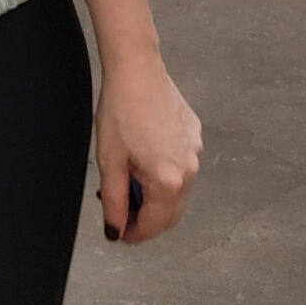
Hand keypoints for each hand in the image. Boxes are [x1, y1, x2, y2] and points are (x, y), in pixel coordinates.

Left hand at [96, 55, 201, 243]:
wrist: (137, 70)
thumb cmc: (121, 109)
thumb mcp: (109, 161)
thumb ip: (114, 202)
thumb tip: (116, 230)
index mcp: (168, 180)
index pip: (154, 225)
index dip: (134, 235)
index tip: (119, 233)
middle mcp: (189, 169)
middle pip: (171, 213)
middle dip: (147, 218)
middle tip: (122, 211)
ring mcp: (195, 151)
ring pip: (178, 190)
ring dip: (156, 194)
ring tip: (129, 177)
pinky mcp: (195, 135)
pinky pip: (183, 165)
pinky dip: (166, 172)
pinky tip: (144, 155)